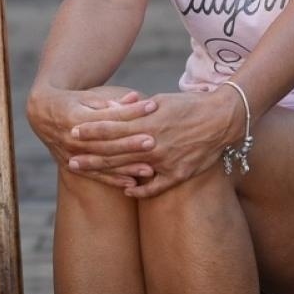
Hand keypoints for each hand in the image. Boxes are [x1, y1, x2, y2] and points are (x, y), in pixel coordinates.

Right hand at [26, 83, 157, 187]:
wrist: (43, 114)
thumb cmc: (72, 101)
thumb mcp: (87, 97)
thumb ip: (111, 102)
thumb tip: (135, 99)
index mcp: (76, 117)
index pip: (108, 117)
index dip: (130, 113)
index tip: (151, 107)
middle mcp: (72, 138)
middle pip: (106, 143)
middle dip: (130, 143)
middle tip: (152, 142)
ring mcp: (71, 154)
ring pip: (103, 162)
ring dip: (126, 167)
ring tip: (149, 169)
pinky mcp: (71, 165)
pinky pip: (95, 175)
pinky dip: (113, 180)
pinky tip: (131, 184)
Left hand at [68, 88, 245, 198]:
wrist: (223, 118)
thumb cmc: (190, 106)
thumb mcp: (160, 102)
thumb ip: (135, 110)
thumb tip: (111, 109)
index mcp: (147, 122)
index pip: (112, 128)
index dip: (91, 131)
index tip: (72, 133)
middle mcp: (153, 143)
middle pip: (115, 152)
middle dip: (90, 156)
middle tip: (70, 161)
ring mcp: (165, 161)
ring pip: (129, 170)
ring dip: (107, 173)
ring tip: (90, 176)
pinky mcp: (179, 174)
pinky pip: (154, 187)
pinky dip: (139, 190)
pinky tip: (126, 191)